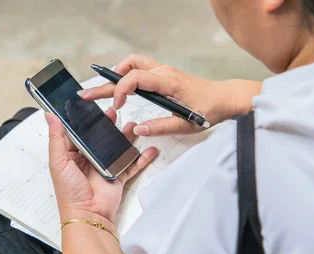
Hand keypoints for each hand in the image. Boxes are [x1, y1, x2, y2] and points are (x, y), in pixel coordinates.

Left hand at [46, 110, 157, 225]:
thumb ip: (56, 138)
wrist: (88, 215)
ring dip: (126, 137)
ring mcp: (104, 168)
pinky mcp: (117, 177)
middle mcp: (88, 161)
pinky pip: (131, 165)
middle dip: (108, 125)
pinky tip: (149, 149)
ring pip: (117, 148)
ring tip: (133, 125)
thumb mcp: (58, 162)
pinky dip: (141, 158)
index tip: (91, 107)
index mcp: (71, 156)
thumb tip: (49, 116)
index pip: (79, 133)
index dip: (85, 121)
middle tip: (114, 112)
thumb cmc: (70, 193)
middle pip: (100, 138)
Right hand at [78, 54, 261, 135]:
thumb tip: (139, 130)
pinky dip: (125, 76)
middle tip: (88, 94)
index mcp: (167, 82)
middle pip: (128, 67)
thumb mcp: (186, 125)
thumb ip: (161, 127)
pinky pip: (139, 68)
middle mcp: (163, 72)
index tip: (117, 107)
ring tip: (103, 90)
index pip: (135, 78)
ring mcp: (162, 71)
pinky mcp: (163, 75)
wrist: (225, 98)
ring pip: (132, 64)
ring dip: (116, 75)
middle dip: (106, 82)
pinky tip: (120, 88)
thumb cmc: (209, 109)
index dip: (121, 91)